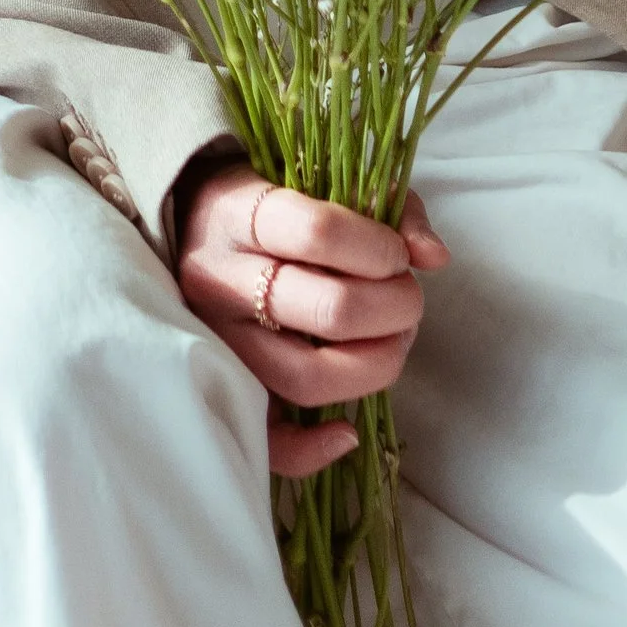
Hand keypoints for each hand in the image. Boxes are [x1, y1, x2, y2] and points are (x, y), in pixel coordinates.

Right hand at [176, 158, 448, 479]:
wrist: (193, 228)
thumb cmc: (274, 201)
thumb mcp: (322, 177)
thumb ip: (388, 206)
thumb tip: (432, 257)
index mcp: (238, 213)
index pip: (316, 233)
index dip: (377, 248)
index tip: (398, 255)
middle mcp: (217, 280)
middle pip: (324, 309)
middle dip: (392, 309)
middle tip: (408, 299)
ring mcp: (216, 341)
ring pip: (304, 377)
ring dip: (375, 366)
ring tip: (395, 341)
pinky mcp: (223, 387)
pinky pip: (266, 441)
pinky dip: (314, 449)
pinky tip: (349, 430)